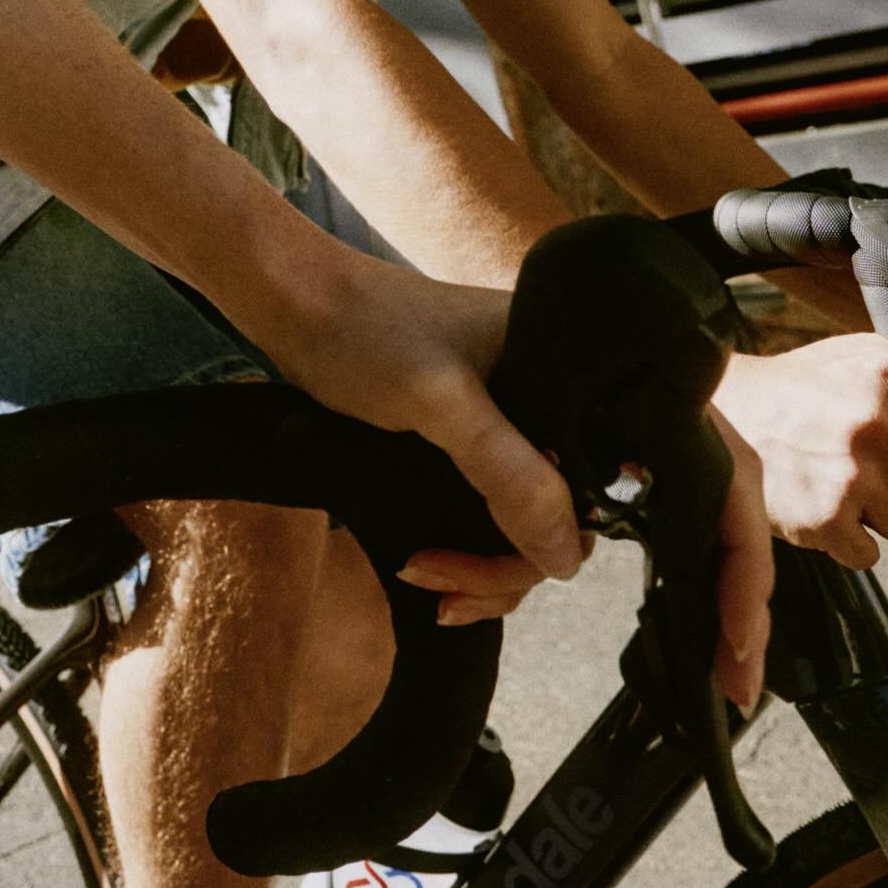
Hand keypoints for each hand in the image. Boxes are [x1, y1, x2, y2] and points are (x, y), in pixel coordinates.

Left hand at [258, 252, 584, 603]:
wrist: (295, 305)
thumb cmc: (366, 328)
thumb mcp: (441, 404)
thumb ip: (507, 473)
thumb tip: (566, 557)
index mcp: (561, 376)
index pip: (592, 483)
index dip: (555, 536)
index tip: (501, 564)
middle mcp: (542, 403)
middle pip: (556, 515)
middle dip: (502, 564)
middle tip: (442, 582)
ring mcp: (501, 427)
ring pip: (519, 522)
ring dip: (479, 566)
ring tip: (424, 575)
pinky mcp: (462, 444)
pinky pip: (485, 511)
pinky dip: (463, 548)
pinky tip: (425, 564)